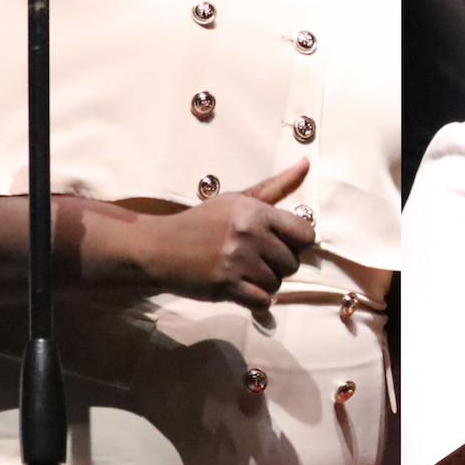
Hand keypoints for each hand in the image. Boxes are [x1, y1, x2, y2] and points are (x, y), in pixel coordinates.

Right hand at [133, 160, 317, 310]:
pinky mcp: (225, 285)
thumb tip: (306, 163)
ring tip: (245, 273)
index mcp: (256, 213)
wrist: (158, 247)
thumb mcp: (237, 199)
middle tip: (256, 259)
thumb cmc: (202, 222)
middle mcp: (250, 235)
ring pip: (277, 283)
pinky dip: (256, 300)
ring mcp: (237, 261)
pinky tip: (242, 289)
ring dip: (265, 283)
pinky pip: (262, 301)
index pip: (306, 234)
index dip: (297, 242)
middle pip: (292, 262)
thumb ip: (276, 186)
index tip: (280, 242)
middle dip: (278, 265)